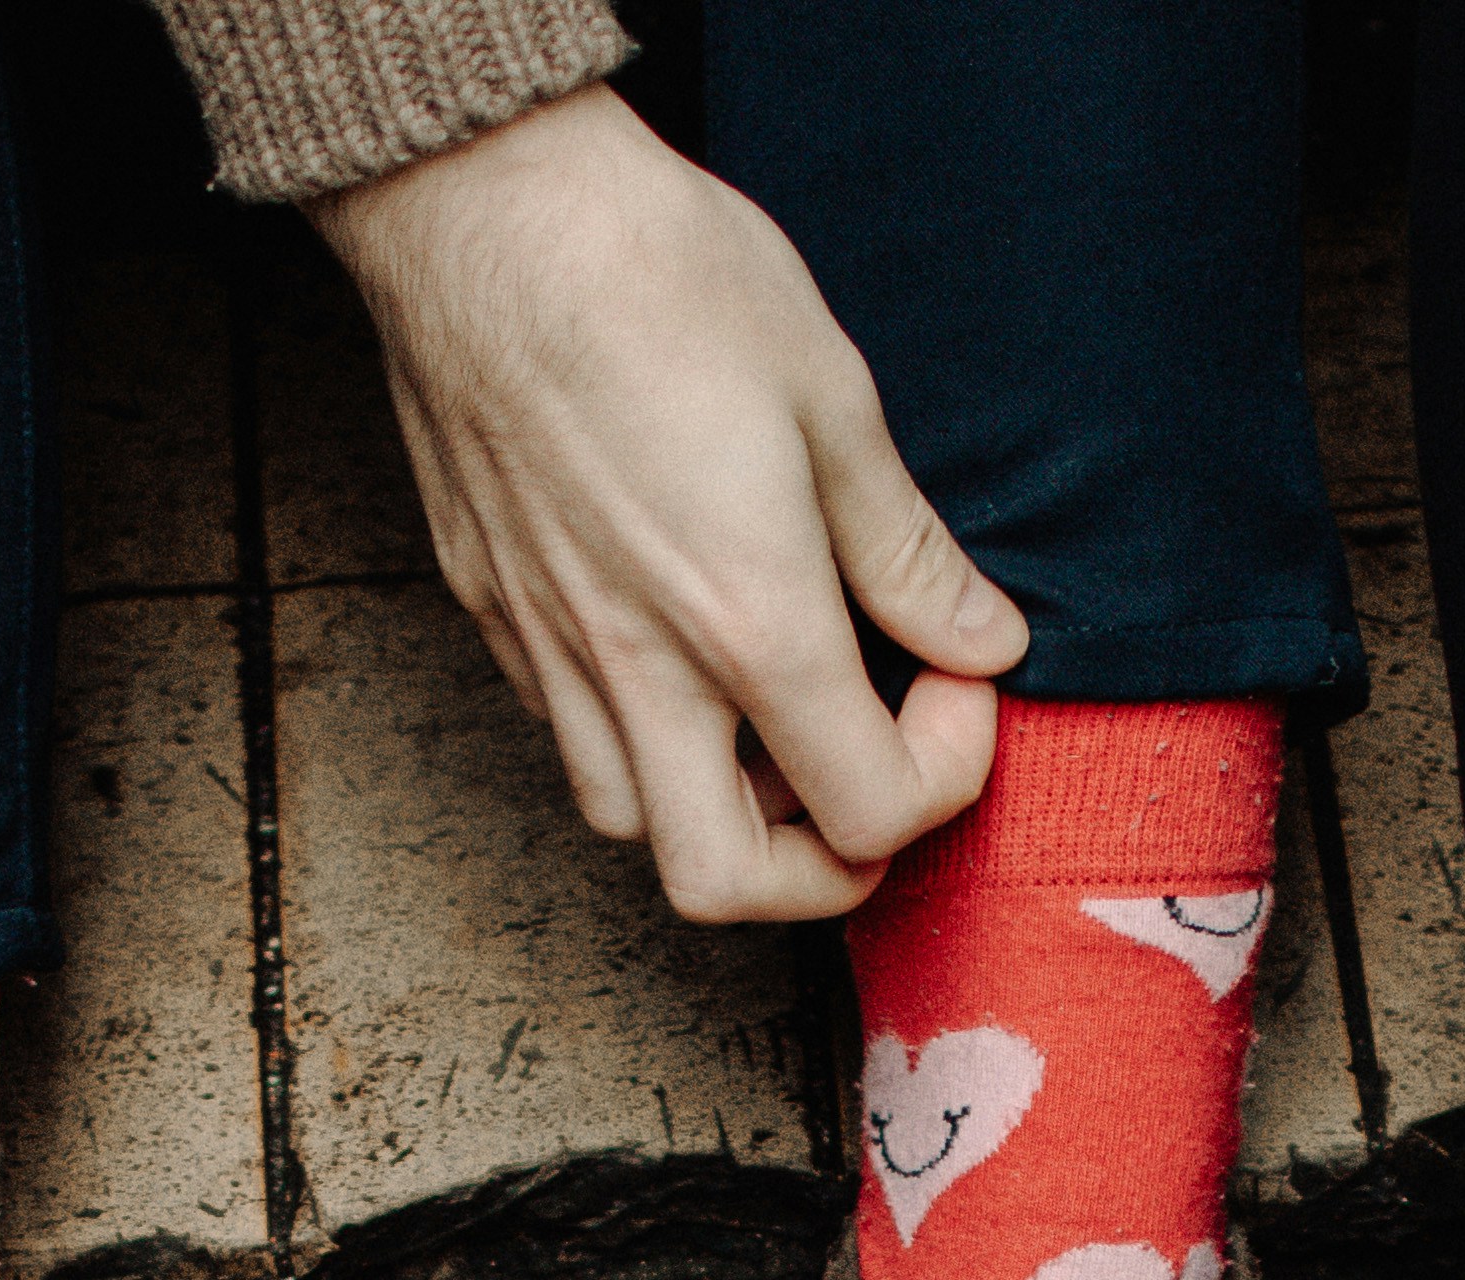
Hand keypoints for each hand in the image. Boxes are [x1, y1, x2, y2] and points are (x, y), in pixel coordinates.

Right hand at [313, 84, 1027, 922]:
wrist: (482, 210)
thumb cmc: (659, 274)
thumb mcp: (832, 397)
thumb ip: (907, 550)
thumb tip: (982, 637)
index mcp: (750, 621)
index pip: (870, 809)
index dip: (945, 774)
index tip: (954, 684)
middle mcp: (641, 666)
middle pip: (724, 884)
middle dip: (820, 868)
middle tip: (867, 777)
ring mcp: (553, 647)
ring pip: (631, 826)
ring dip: (720, 812)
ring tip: (774, 720)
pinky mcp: (491, 610)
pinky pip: (568, 734)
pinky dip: (640, 738)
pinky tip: (680, 650)